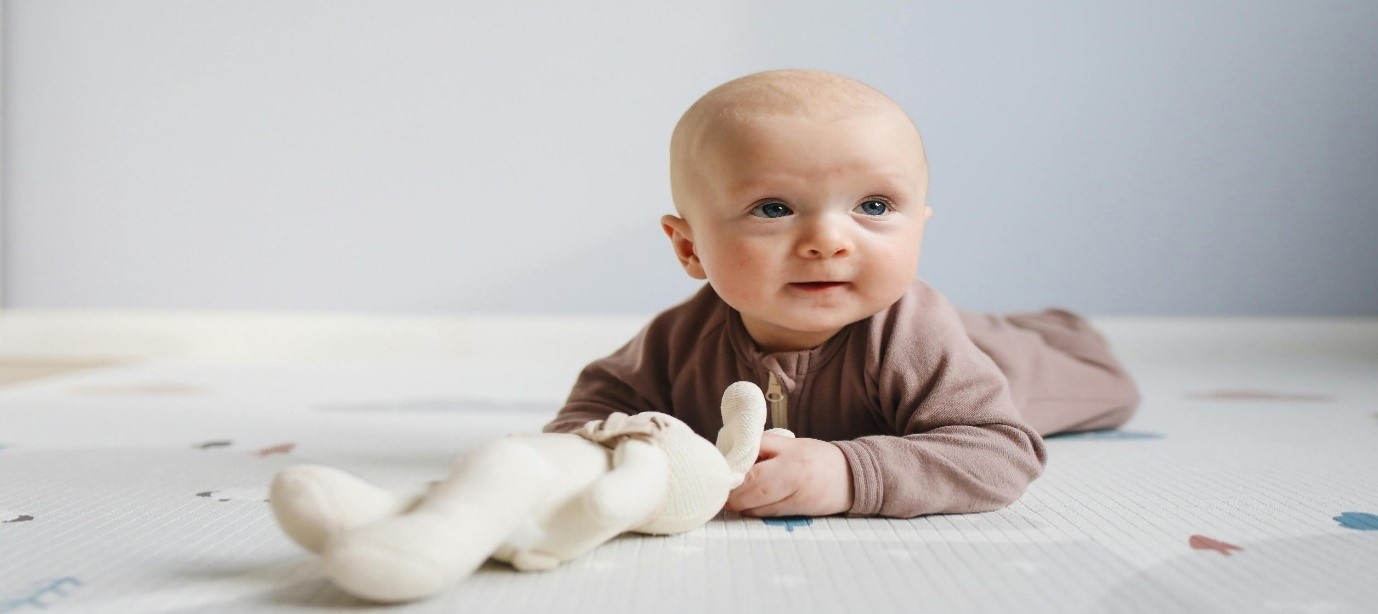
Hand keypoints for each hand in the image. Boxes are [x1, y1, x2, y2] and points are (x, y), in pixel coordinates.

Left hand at [725, 432, 852, 516]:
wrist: (852, 476)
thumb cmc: (815, 457)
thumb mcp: (789, 443)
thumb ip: (762, 446)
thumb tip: (731, 456)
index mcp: (791, 460)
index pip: (754, 472)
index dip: (733, 477)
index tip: (721, 476)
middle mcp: (795, 482)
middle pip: (753, 494)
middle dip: (733, 496)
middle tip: (723, 492)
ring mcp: (798, 501)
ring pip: (758, 509)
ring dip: (741, 506)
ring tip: (733, 497)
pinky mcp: (800, 515)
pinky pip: (769, 515)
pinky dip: (755, 511)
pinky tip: (751, 504)